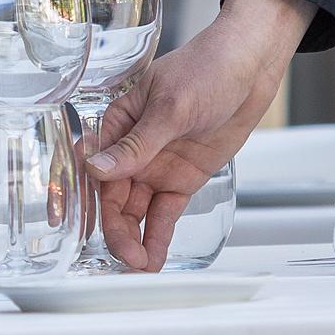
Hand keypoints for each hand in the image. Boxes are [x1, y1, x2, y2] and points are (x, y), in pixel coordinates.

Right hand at [82, 0, 311, 270]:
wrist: (250, 67)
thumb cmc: (207, 69)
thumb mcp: (171, 106)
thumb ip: (137, 144)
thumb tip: (97, 169)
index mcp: (118, 124)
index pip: (97, 171)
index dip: (88, 204)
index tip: (84, 234)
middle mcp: (133, 150)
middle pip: (115, 198)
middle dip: (118, 230)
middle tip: (127, 258)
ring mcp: (156, 167)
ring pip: (137, 212)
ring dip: (135, 239)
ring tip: (138, 268)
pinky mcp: (181, 180)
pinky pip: (163, 214)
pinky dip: (157, 236)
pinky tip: (152, 259)